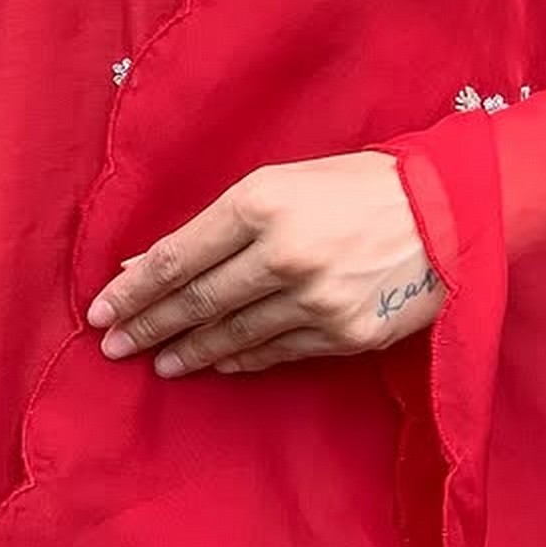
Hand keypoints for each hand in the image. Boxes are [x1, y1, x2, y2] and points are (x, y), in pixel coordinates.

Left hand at [85, 153, 445, 377]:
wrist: (445, 210)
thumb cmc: (356, 186)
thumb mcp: (281, 183)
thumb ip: (216, 224)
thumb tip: (147, 262)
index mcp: (261, 202)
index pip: (177, 257)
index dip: (132, 290)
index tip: (100, 311)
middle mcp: (283, 252)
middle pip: (196, 302)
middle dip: (147, 327)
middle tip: (113, 347)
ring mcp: (315, 299)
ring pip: (233, 335)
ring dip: (189, 351)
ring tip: (159, 361)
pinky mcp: (344, 334)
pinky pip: (276, 352)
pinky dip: (240, 359)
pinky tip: (217, 363)